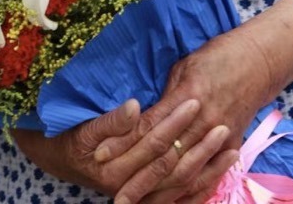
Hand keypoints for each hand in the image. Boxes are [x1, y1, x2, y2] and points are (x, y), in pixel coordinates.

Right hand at [13, 95, 232, 200]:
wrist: (60, 160)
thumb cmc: (72, 139)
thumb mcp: (85, 128)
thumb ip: (111, 121)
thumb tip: (136, 107)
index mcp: (114, 169)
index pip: (152, 143)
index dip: (174, 122)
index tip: (194, 98)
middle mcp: (128, 187)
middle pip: (172, 167)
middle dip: (199, 145)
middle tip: (222, 122)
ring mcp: (141, 196)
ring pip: (181, 186)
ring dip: (207, 167)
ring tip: (231, 147)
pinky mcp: (149, 199)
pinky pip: (181, 199)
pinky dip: (203, 187)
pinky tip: (221, 171)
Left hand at [94, 27, 270, 203]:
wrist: (259, 60)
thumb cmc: (217, 56)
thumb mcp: (185, 66)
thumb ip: (165, 95)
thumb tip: (141, 114)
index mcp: (187, 96)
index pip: (149, 125)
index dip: (123, 142)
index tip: (100, 155)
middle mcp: (202, 120)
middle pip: (165, 156)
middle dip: (138, 179)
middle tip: (116, 197)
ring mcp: (219, 135)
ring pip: (186, 171)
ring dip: (161, 192)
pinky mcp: (232, 144)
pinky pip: (211, 175)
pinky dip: (193, 193)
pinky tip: (176, 202)